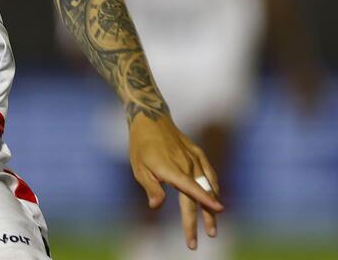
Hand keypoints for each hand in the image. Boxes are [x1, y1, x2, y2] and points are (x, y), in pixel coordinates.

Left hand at [129, 114, 222, 249]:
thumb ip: (151, 188)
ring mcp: (194, 158)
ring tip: (212, 226)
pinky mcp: (198, 153)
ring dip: (212, 207)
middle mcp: (186, 164)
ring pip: (208, 185)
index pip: (190, 189)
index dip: (204, 201)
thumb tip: (156, 206)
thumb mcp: (139, 168)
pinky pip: (210, 173)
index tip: (218, 211)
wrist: (150, 120)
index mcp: (171, 169)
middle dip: (202, 218)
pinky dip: (214, 188)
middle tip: (204, 237)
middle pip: (198, 195)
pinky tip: (215, 199)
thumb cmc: (141, 146)